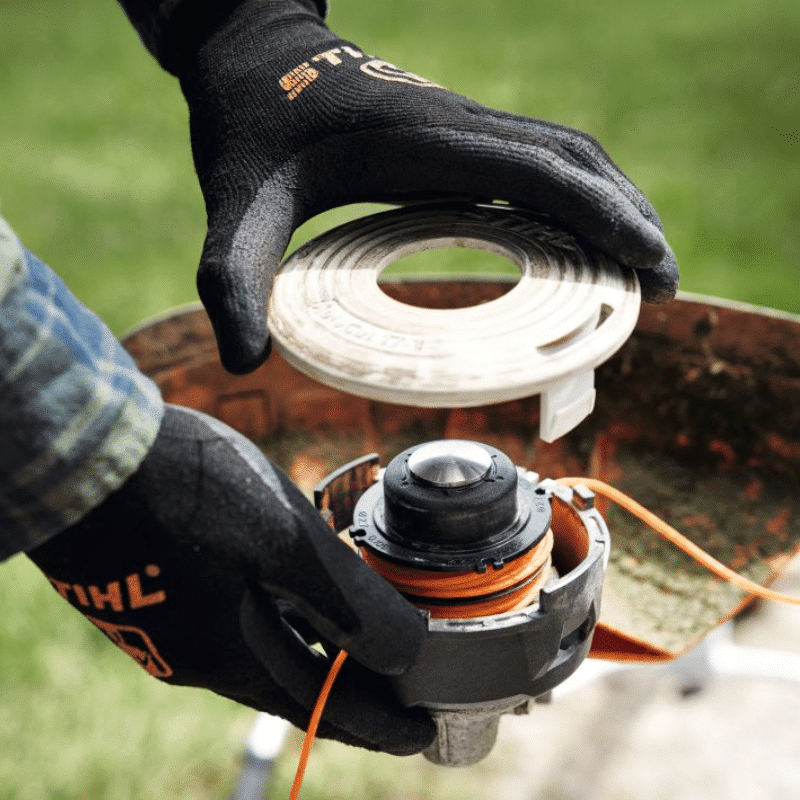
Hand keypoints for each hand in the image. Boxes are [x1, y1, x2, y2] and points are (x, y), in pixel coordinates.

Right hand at [27, 404, 434, 754]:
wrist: (84, 457)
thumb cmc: (189, 494)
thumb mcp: (287, 543)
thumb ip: (348, 602)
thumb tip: (408, 653)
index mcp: (235, 655)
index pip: (323, 710)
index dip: (377, 725)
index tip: (416, 737)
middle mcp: (200, 656)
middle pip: (291, 686)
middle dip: (347, 694)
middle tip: (391, 694)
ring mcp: (172, 627)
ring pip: (260, 651)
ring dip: (310, 653)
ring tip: (349, 644)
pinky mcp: (156, 593)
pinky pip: (232, 622)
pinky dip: (275, 621)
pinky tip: (285, 592)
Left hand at [169, 0, 676, 372]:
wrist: (255, 54)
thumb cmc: (249, 126)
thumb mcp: (234, 203)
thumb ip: (231, 276)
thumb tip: (239, 364)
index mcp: (422, 140)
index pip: (539, 171)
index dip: (604, 215)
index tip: (652, 264)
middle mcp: (458, 125)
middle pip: (574, 161)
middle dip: (628, 219)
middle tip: (662, 286)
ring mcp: (462, 126)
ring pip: (565, 155)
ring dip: (612, 203)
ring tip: (640, 267)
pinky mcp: (456, 136)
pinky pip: (536, 159)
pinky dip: (575, 197)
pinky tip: (576, 238)